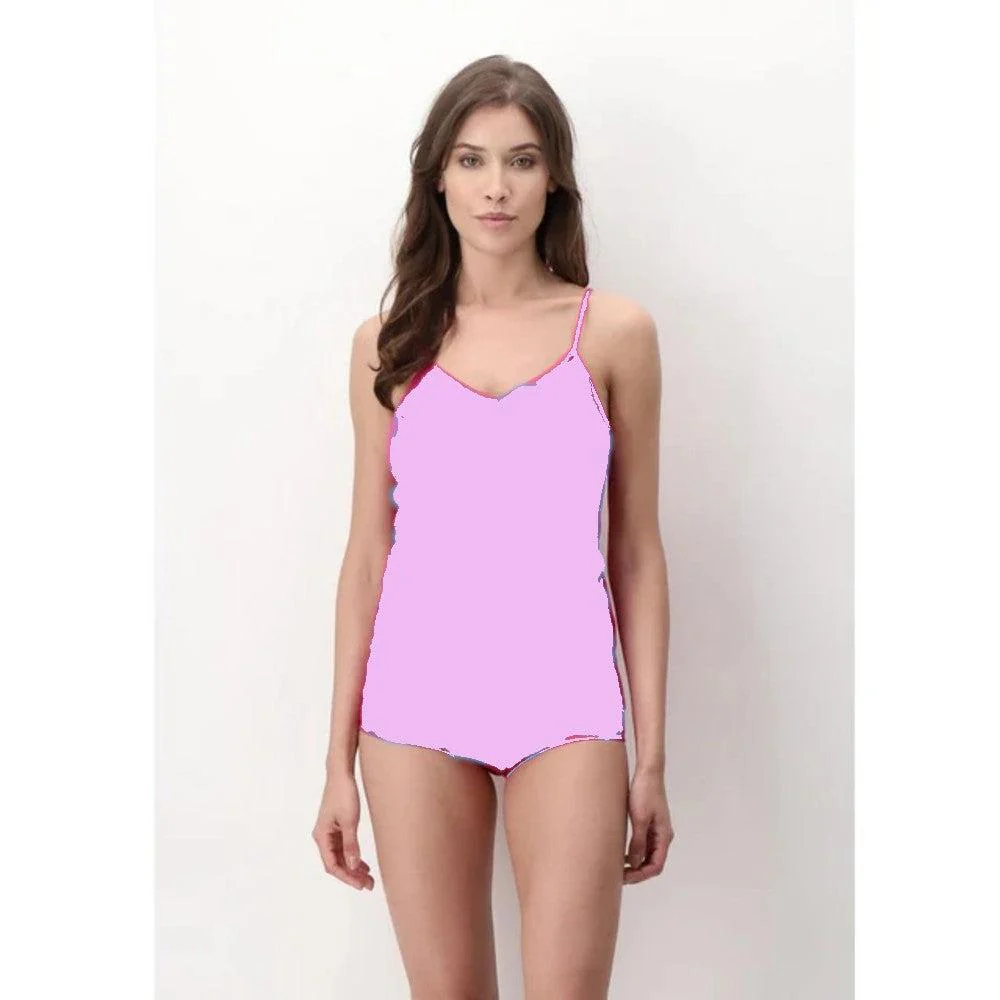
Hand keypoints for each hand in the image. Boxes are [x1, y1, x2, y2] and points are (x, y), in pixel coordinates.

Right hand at [312, 769, 375, 891]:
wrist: (341, 774)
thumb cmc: (343, 794)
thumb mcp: (350, 821)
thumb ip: (351, 845)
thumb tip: (352, 866)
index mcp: (321, 836)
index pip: (331, 865)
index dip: (346, 877)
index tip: (360, 885)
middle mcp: (323, 836)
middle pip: (336, 862)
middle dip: (352, 875)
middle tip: (369, 885)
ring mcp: (330, 832)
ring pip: (341, 856)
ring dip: (353, 867)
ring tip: (369, 877)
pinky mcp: (337, 827)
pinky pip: (344, 847)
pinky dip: (353, 856)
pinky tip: (364, 864)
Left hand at [624, 768, 673, 884]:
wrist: (648, 772)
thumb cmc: (645, 792)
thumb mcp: (640, 819)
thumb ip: (638, 842)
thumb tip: (634, 864)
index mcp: (664, 836)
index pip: (656, 865)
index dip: (641, 875)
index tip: (626, 878)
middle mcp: (663, 836)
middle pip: (653, 863)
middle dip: (638, 872)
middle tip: (619, 876)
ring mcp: (657, 831)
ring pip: (648, 855)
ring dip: (636, 864)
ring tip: (620, 868)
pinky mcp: (650, 824)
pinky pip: (645, 845)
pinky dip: (635, 853)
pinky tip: (623, 854)